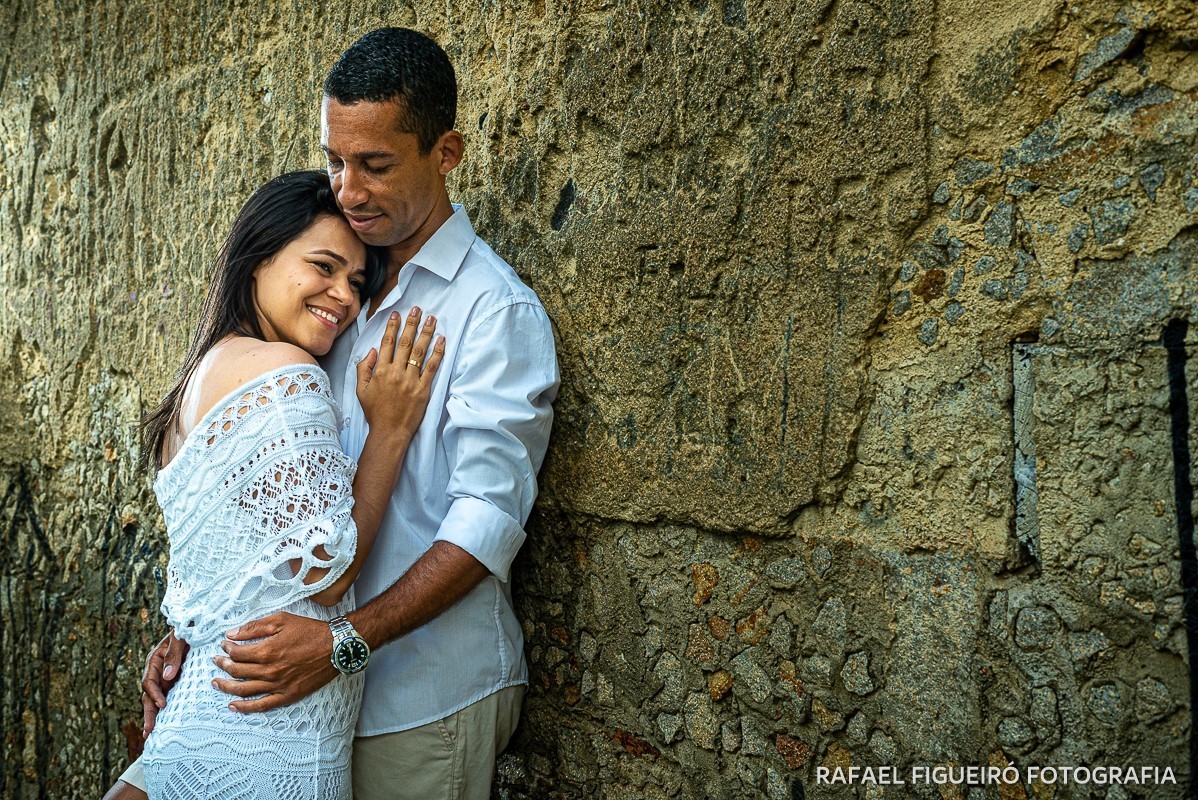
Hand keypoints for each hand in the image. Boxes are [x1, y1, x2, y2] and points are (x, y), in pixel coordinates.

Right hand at [141, 630, 188, 736]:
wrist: (198, 626)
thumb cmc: (189, 629)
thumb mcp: (181, 637)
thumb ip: (174, 654)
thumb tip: (167, 676)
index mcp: (154, 660)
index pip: (149, 681)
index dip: (155, 694)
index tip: (163, 704)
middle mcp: (157, 671)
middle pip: (149, 695)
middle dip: (148, 713)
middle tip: (149, 730)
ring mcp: (165, 678)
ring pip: (156, 700)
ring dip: (153, 716)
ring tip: (150, 734)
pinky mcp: (175, 682)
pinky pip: (168, 697)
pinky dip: (164, 711)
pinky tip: (164, 724)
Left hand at [212, 611, 338, 712]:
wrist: (336, 647)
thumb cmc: (310, 631)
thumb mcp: (282, 620)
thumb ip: (255, 627)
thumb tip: (232, 633)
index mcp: (267, 651)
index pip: (237, 653)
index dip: (228, 648)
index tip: (225, 644)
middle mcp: (270, 670)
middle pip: (237, 671)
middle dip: (223, 665)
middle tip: (217, 660)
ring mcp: (278, 685)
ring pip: (244, 689)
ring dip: (227, 686)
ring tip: (216, 682)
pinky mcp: (287, 695)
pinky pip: (262, 705)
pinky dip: (245, 707)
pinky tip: (233, 706)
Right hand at [356, 306, 445, 438]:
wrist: (389, 431)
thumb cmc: (375, 412)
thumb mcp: (361, 390)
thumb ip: (363, 368)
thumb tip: (372, 351)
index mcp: (381, 371)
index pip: (387, 343)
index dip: (392, 327)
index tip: (397, 314)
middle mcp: (396, 373)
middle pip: (405, 343)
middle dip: (412, 324)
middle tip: (418, 309)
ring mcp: (411, 380)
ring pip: (420, 352)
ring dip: (426, 333)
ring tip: (432, 319)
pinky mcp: (423, 389)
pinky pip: (432, 368)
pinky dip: (438, 353)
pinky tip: (442, 341)